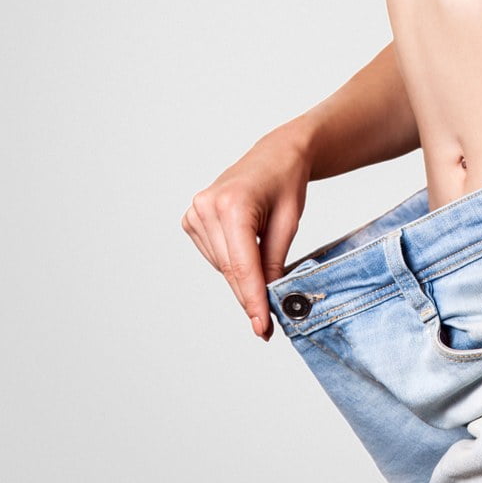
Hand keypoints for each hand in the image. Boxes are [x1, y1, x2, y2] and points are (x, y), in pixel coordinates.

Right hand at [181, 125, 311, 340]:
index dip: (252, 300)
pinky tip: (247, 245)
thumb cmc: (286, 182)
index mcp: (233, 205)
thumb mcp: (289, 223)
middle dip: (249, 295)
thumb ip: (274, 262)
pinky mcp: (192, 218)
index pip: (242, 265)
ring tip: (265, 258)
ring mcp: (195, 212)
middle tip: (266, 323)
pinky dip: (232, 262)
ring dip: (242, 276)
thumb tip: (267, 299)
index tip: (261, 327)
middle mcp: (207, 207)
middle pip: (230, 270)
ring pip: (221, 266)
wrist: (275, 154)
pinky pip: (214, 256)